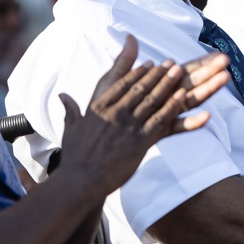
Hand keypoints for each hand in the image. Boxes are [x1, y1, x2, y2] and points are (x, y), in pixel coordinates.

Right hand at [58, 35, 230, 197]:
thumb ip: (70, 109)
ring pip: (151, 100)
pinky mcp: (140, 141)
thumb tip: (62, 95)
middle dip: (156, 74)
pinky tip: (182, 96)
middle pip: (139, 88)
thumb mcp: (70, 129)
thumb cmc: (75, 156)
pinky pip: (160, 120)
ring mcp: (128, 126)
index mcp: (98, 108)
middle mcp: (114, 113)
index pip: (121, 84)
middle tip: (170, 63)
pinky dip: (172, 107)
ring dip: (166, 84)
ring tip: (178, 71)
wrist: (80, 180)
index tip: (149, 63)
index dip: (137, 73)